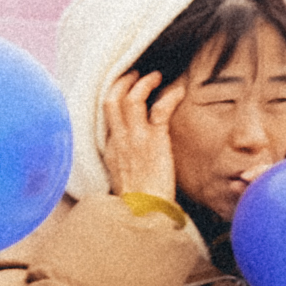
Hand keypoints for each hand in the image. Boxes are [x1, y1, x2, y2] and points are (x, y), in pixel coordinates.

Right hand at [94, 72, 177, 203]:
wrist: (142, 212)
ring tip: (155, 76)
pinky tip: (178, 90)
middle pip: (111, 99)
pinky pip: (160, 109)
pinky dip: (169, 95)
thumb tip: (129, 156)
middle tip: (135, 73)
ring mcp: (135, 139)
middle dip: (122, 81)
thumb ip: (122, 160)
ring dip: (143, 82)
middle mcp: (119, 139)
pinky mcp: (154, 141)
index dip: (115, 96)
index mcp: (110, 147)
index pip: (107, 114)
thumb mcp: (121, 177)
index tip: (124, 88)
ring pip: (132, 98)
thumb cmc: (136, 201)